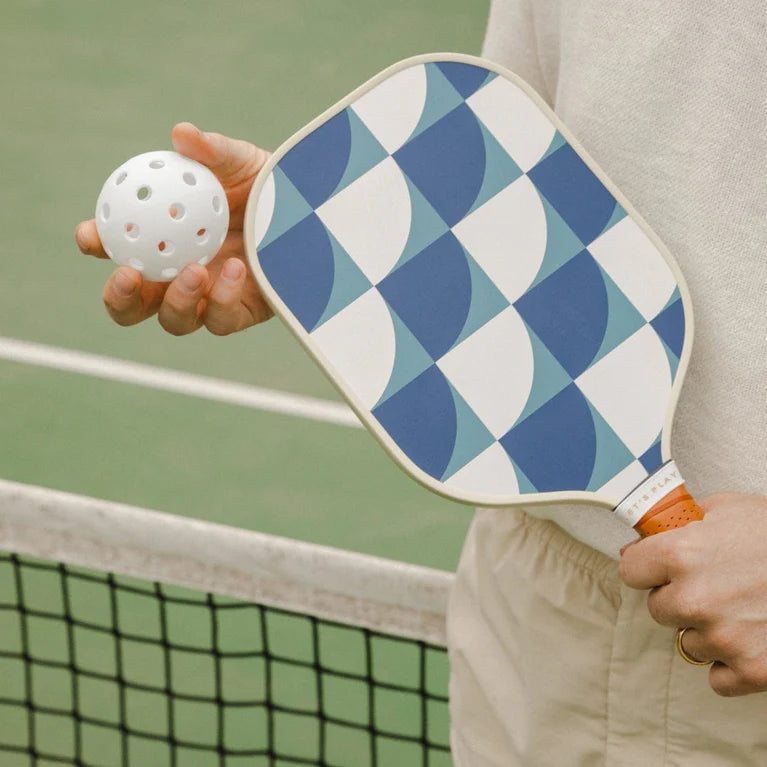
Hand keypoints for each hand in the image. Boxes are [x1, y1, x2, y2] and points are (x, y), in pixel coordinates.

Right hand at [74, 122, 273, 334]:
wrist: (312, 215)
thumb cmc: (267, 187)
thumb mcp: (242, 163)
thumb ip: (213, 151)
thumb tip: (183, 134)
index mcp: (163, 240)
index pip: (117, 248)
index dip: (97, 243)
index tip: (91, 234)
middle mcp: (178, 276)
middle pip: (133, 305)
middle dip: (119, 298)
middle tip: (128, 273)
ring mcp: (208, 300)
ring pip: (174, 321)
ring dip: (175, 301)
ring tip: (192, 270)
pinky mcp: (240, 315)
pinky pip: (221, 320)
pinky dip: (222, 298)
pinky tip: (235, 268)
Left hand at [620, 493, 766, 695]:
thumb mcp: (725, 509)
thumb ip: (677, 523)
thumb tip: (640, 541)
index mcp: (680, 554)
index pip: (630, 571)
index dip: (648, 567)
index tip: (661, 567)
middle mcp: (694, 598)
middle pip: (657, 609)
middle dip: (678, 597)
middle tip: (714, 584)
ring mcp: (723, 638)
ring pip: (688, 642)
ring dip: (707, 630)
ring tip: (741, 607)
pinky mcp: (752, 670)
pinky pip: (717, 677)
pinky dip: (732, 663)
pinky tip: (751, 638)